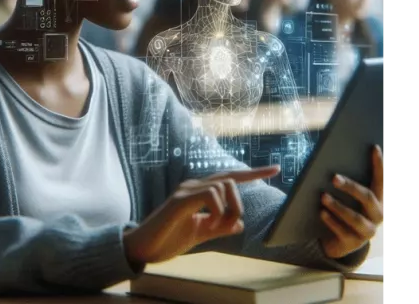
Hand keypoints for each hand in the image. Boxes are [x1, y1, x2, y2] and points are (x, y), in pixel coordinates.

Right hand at [123, 166, 279, 264]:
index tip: (276, 169)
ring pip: (223, 185)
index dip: (253, 173)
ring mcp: (185, 191)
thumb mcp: (200, 234)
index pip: (230, 177)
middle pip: (230, 178)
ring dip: (229, 209)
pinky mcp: (179, 201)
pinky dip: (217, 212)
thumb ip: (220, 228)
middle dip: (240, 201)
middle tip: (231, 224)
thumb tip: (240, 224)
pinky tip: (209, 226)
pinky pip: (210, 195)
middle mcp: (193, 186)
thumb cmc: (168, 239)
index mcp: (198, 192)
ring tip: (216, 228)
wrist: (143, 248)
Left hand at [319, 145, 383, 258]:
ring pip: (355, 218)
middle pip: (368, 198)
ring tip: (323, 197)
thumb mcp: (349, 199)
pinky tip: (322, 213)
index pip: (381, 181)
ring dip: (338, 206)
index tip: (374, 148)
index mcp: (378, 200)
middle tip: (334, 178)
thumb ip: (347, 185)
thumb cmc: (344, 213)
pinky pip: (343, 232)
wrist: (339, 242)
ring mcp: (367, 231)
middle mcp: (377, 215)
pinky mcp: (353, 243)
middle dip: (351, 187)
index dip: (379, 165)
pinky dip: (331, 221)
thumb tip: (334, 168)